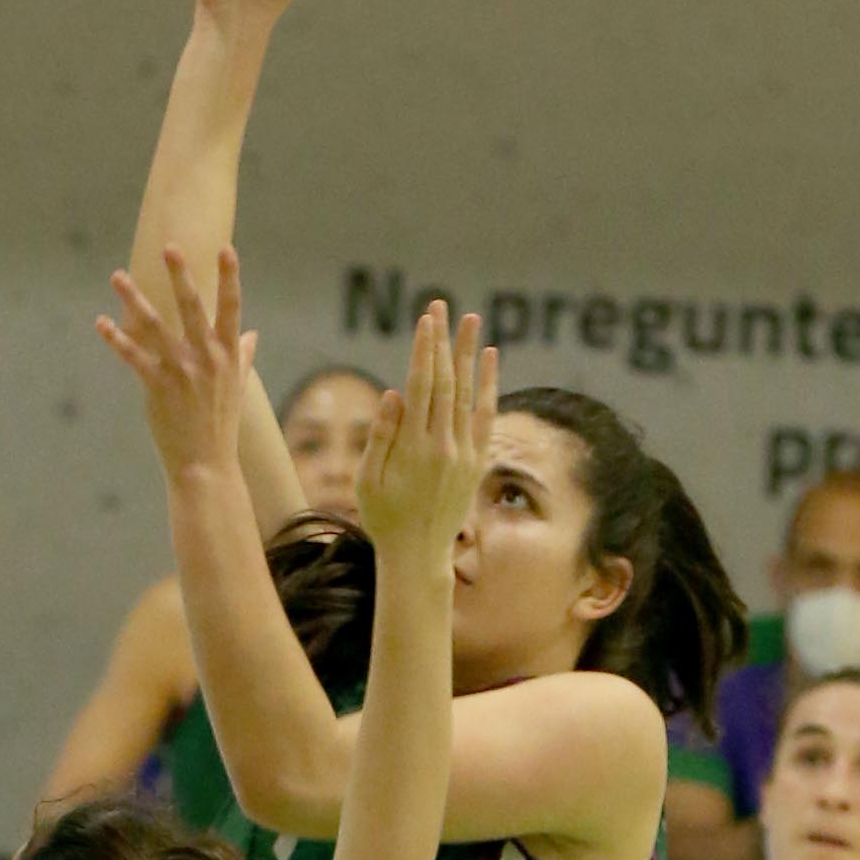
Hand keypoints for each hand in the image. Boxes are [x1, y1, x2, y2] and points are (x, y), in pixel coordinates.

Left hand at [97, 244, 254, 479]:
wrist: (206, 465)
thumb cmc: (222, 424)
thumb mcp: (238, 388)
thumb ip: (244, 356)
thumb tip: (252, 334)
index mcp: (229, 356)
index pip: (232, 309)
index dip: (230, 278)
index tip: (225, 249)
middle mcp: (207, 359)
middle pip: (192, 308)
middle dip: (180, 276)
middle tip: (169, 247)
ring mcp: (182, 372)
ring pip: (154, 327)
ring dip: (133, 299)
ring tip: (117, 276)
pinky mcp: (158, 387)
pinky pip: (134, 357)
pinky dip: (116, 339)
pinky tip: (101, 323)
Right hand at [354, 302, 497, 562]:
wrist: (418, 555)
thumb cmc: (383, 518)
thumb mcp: (368, 481)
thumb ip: (381, 437)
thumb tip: (395, 393)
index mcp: (413, 448)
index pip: (422, 386)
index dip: (425, 350)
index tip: (426, 320)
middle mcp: (443, 446)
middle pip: (446, 382)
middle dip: (443, 341)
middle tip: (441, 305)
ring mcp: (463, 453)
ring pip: (468, 393)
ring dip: (469, 354)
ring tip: (471, 320)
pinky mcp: (475, 461)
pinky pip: (486, 416)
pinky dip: (489, 386)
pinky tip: (490, 359)